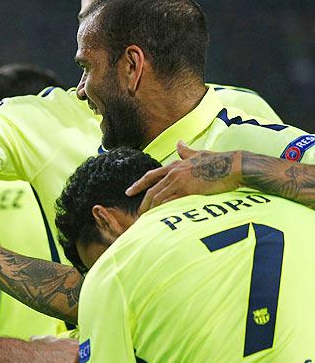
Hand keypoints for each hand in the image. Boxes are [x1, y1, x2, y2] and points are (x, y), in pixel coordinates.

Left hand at [126, 141, 241, 213]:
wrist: (234, 166)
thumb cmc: (219, 160)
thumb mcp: (198, 153)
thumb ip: (185, 151)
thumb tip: (178, 143)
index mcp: (174, 165)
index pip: (150, 176)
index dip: (138, 184)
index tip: (129, 192)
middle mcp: (174, 173)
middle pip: (151, 190)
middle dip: (143, 202)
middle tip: (138, 213)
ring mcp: (180, 181)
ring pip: (158, 198)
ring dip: (152, 210)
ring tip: (148, 220)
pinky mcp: (189, 190)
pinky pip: (171, 203)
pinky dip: (163, 211)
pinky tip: (160, 219)